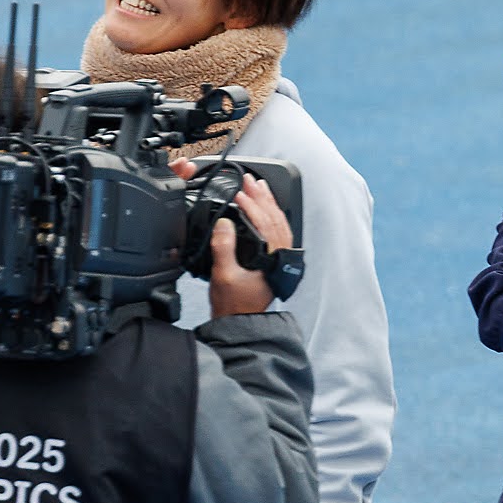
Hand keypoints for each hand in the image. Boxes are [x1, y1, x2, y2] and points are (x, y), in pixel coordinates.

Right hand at [171, 162, 293, 316]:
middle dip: (262, 197)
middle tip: (249, 181)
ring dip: (268, 203)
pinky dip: (271, 215)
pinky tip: (265, 207)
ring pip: (279, 224)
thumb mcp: (223, 276)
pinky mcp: (272, 259)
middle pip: (275, 220)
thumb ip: (224, 248)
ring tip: (258, 186)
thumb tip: (224, 224)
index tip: (239, 194)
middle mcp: (279, 257)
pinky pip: (277, 231)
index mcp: (271, 260)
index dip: (252, 206)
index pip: (265, 224)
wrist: (239, 322)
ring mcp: (278, 258)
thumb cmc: (233, 304)